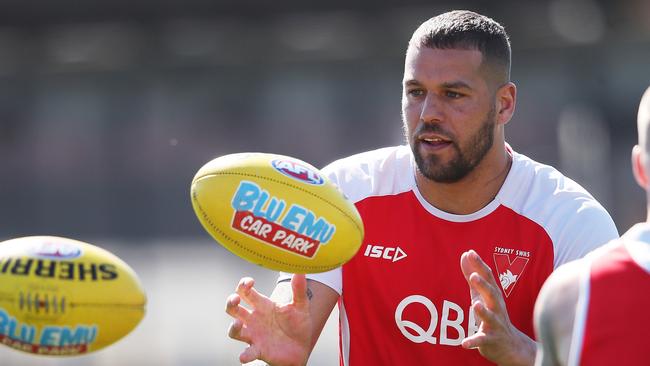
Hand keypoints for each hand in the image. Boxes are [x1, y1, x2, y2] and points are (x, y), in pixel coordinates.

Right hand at [226, 274, 311, 365]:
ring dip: (233, 328)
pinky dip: (244, 355)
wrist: (302, 348)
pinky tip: (244, 356)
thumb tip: (300, 271)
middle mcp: (254, 319)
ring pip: (234, 331)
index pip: (245, 291)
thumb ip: (299, 290)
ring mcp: (254, 335)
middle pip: (233, 308)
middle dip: (230, 302)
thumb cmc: (298, 324)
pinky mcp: (259, 350)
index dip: (243, 284)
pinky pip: (247, 353)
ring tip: (239, 324)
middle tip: (235, 299)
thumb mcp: (301, 306)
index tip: (250, 282)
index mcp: (262, 305)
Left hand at [460, 250, 535, 365]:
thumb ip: (472, 275)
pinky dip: (473, 341)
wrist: (510, 346)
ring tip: (475, 305)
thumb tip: (465, 255)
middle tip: (474, 276)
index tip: (470, 253)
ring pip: (490, 318)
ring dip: (483, 311)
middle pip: (492, 295)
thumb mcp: (482, 294)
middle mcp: (497, 309)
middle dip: (484, 286)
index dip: (480, 265)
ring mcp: (495, 325)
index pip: (488, 278)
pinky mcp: (490, 340)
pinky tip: (464, 343)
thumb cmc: (493, 315)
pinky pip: (482, 340)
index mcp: (494, 296)